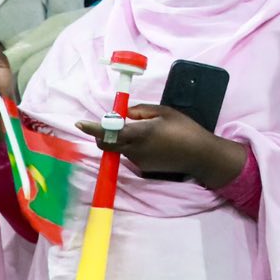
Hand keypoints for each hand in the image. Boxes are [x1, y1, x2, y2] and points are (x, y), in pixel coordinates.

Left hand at [76, 103, 247, 188]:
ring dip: (121, 139)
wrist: (200, 156)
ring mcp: (138, 161)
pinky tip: (152, 143)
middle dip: (103, 134)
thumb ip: (140, 111)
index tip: (80, 123)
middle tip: (112, 123)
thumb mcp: (164, 112)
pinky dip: (132, 146)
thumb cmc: (184, 128)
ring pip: (119, 148)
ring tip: (143, 130)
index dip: (93, 128)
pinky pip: (130, 154)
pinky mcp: (143, 168)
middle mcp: (135, 149)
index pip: (110, 131)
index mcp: (140, 132)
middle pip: (108, 143)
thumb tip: (125, 113)